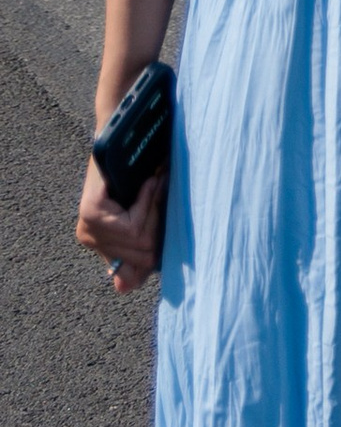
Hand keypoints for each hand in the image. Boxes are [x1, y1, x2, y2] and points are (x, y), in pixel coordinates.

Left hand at [77, 153, 165, 297]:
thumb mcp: (143, 217)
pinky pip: (133, 225)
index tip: (166, 230)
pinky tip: (148, 184)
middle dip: (159, 225)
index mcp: (97, 243)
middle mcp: (88, 237)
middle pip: (142, 255)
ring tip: (155, 187)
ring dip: (155, 210)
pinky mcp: (92, 213)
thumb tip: (123, 289)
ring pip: (139, 240)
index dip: (155, 255)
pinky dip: (148, 202)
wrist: (119, 137)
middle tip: (160, 197)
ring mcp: (88, 225)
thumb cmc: (137, 174)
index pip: (132, 274)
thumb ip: (137, 251)